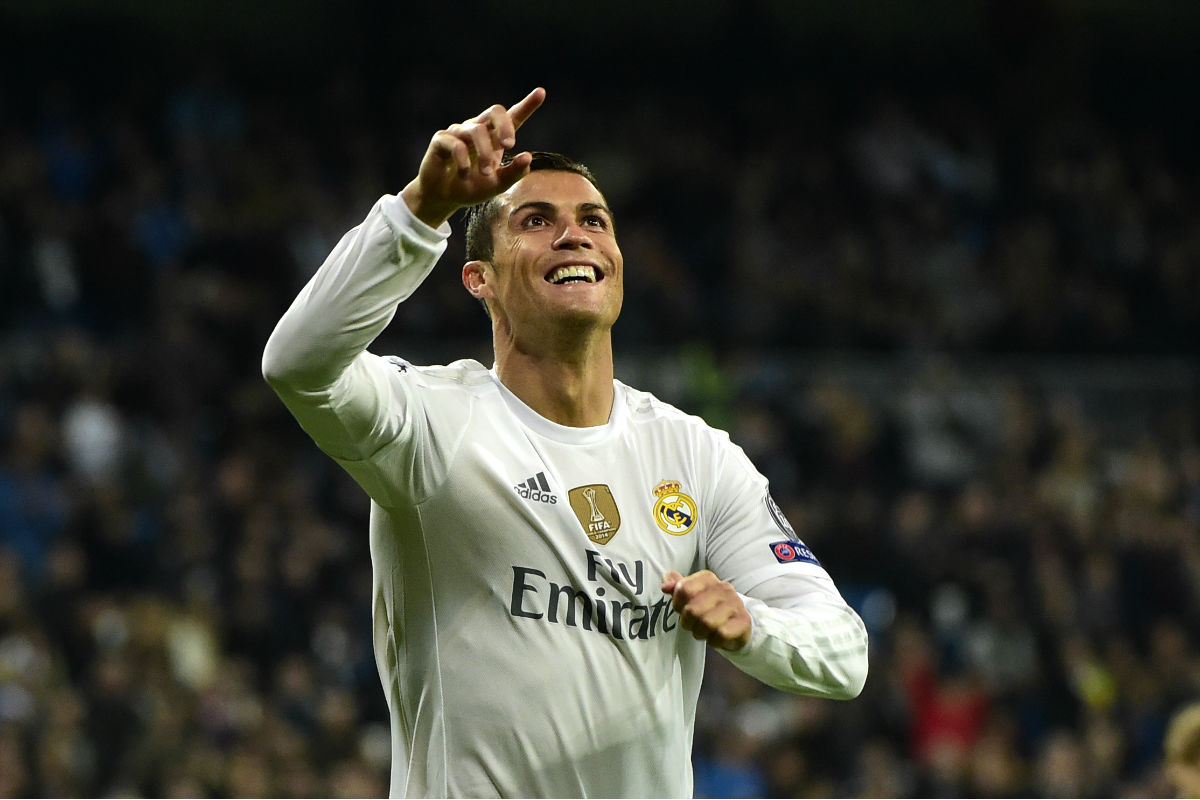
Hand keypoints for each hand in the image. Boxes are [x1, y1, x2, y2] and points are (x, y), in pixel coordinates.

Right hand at [401, 87, 545, 227]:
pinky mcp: (441, 139)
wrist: (443, 198)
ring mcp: (459, 132)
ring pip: (477, 131)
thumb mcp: (497, 184)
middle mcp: (478, 129)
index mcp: (495, 137)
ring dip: (485, 153)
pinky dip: (464, 161)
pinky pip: (456, 144)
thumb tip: (528, 157)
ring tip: (486, 173)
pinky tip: (464, 175)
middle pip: (496, 111)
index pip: (512, 117)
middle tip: (509, 146)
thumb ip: (514, 173)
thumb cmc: (471, 187)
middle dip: (505, 126)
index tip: (541, 92)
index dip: (527, 105)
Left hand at [661, 570, 751, 650]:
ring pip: (706, 623)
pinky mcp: (743, 621)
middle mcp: (723, 588)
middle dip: (688, 623)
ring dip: (700, 632)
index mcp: (708, 578)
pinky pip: (721, 634)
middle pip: (692, 609)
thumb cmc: (709, 609)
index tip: (682, 610)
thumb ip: (676, 587)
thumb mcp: (691, 596)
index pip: (683, 589)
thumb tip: (665, 585)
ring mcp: (735, 603)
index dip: (678, 605)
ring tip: (704, 631)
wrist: (738, 623)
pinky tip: (716, 637)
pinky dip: (714, 641)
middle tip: (693, 625)